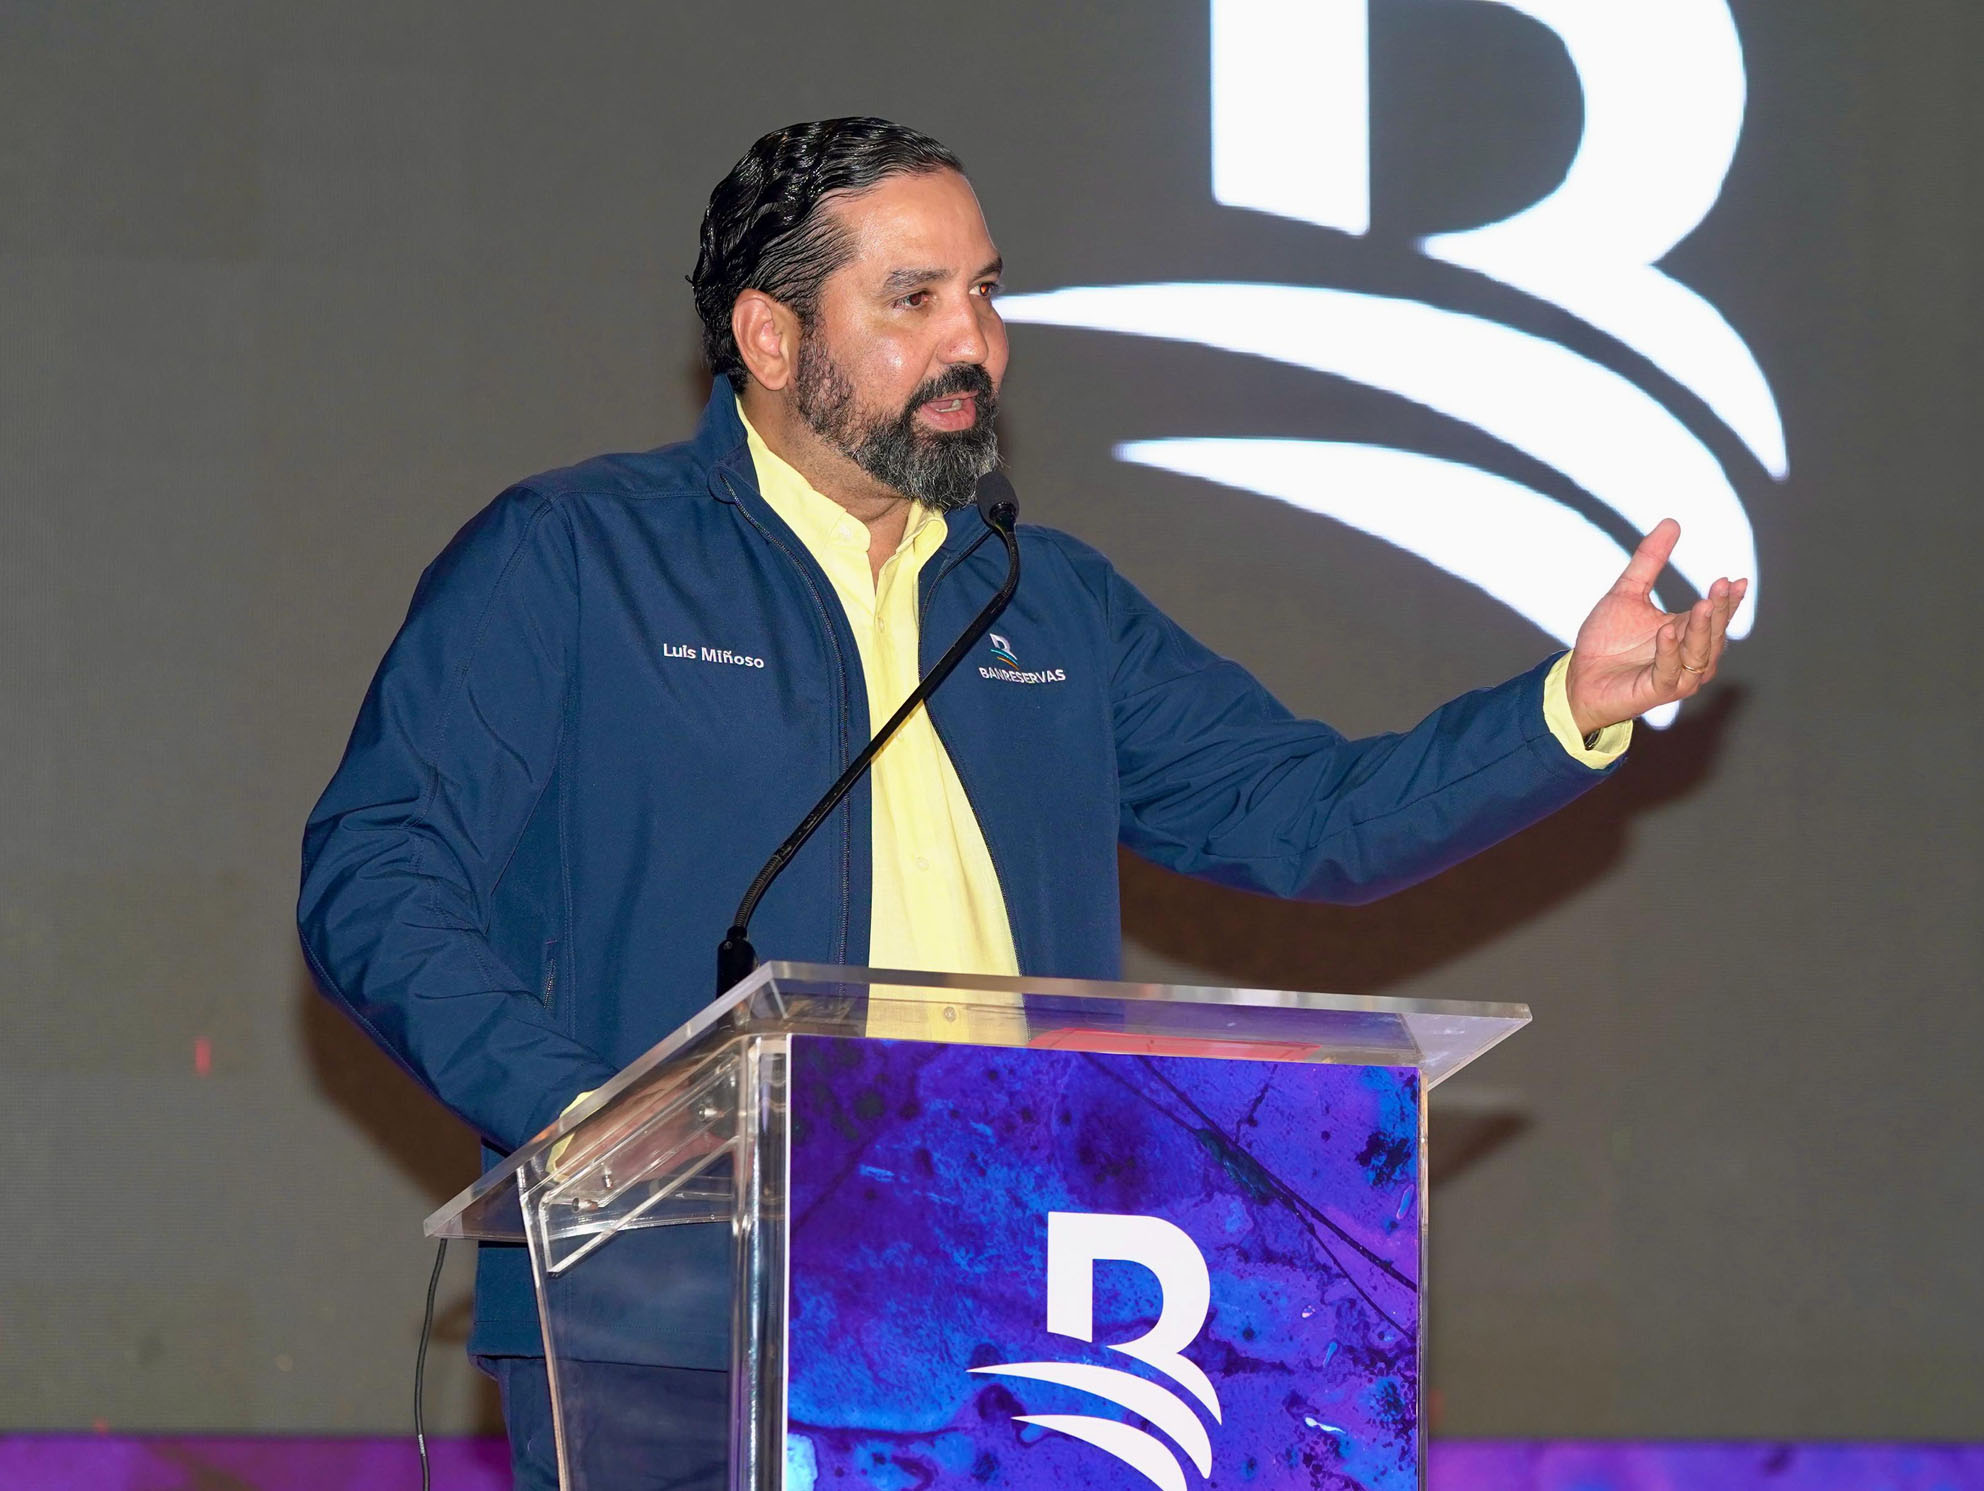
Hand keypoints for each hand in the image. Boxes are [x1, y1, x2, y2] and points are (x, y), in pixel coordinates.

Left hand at [1565, 519, 1747, 736]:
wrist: (1578, 677)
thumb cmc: (1605, 641)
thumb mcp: (1626, 593)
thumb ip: (1649, 561)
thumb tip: (1672, 522)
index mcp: (1686, 631)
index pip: (1716, 614)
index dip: (1729, 599)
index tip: (1737, 579)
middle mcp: (1689, 655)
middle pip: (1714, 631)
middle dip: (1721, 608)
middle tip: (1722, 584)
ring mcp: (1677, 675)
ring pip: (1701, 653)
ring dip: (1704, 629)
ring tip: (1704, 603)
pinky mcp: (1657, 691)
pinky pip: (1671, 672)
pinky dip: (1670, 652)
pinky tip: (1667, 631)